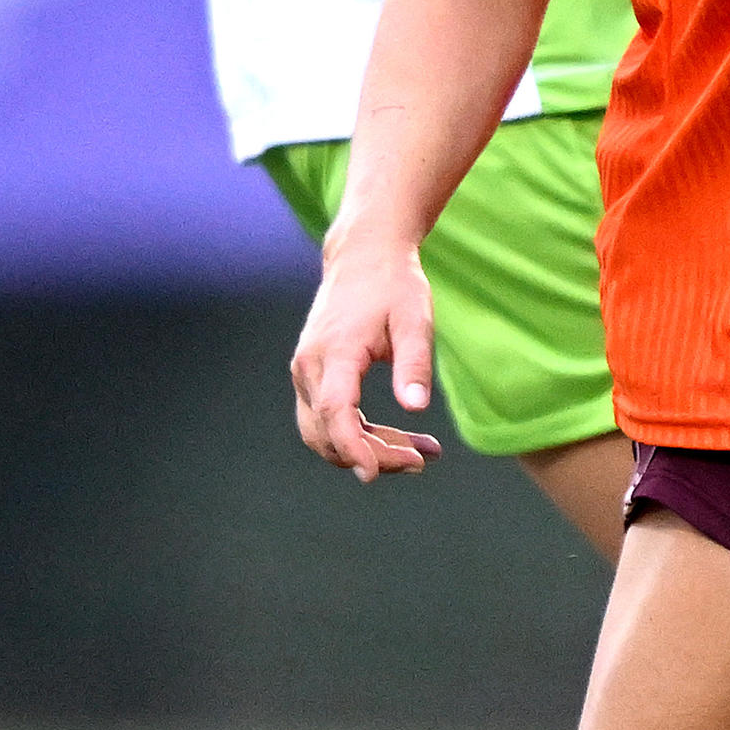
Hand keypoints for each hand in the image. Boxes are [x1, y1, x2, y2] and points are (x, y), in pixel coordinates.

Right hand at [288, 236, 446, 482]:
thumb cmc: (394, 285)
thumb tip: (416, 408)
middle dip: (373, 455)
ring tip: (419, 453)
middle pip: (328, 432)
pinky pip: (329, 420)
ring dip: (368, 450)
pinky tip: (399, 440)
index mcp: (335, 351)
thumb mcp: (415, 319)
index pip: (335, 411)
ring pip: (325, 433)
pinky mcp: (313, 377)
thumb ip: (414, 363)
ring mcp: (307, 373)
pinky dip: (360, 436)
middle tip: (423, 460)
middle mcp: (310, 365)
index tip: (376, 474)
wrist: (364, 256)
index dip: (353, 447)